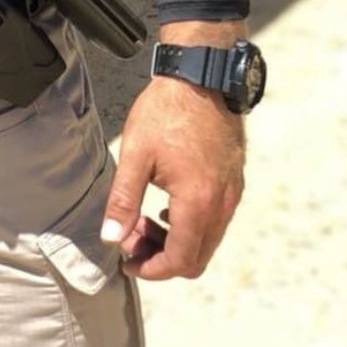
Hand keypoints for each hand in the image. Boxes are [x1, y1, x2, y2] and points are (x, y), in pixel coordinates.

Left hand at [102, 74, 244, 280]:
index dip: (152, 269)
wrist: (201, 78)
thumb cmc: (167, 112)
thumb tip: (112, 238)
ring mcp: (232, 194)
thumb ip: (123, 200)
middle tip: (132, 238)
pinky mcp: (234, 182)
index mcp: (197, 203)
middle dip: (162, 258)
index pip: (180, 260)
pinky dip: (191, 226)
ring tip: (143, 220)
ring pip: (207, 241)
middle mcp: (222, 205)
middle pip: (196, 258)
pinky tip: (166, 207)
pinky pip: (216, 221)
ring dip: (176, 242)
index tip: (128, 261)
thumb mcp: (135, 154)